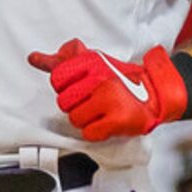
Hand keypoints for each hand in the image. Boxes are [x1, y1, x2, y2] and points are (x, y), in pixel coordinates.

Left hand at [28, 39, 189, 141]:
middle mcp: (100, 78)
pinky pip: (89, 133)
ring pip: (75, 118)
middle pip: (64, 102)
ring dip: (86, 119)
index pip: (57, 78)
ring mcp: (110, 99)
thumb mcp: (92, 64)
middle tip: (94, 101)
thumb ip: (63, 62)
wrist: (157, 94)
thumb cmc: (122, 80)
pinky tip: (107, 122)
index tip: (79, 87)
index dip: (65, 87)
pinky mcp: (118, 119)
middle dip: (76, 105)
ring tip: (102, 111)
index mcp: (93, 62)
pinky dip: (96, 132)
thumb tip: (34, 58)